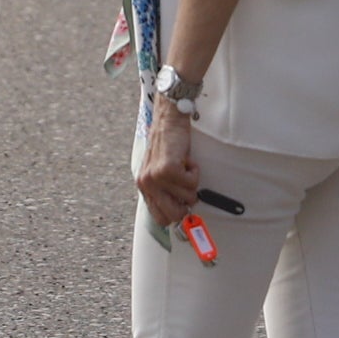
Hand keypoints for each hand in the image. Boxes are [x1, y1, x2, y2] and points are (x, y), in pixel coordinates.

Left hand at [134, 101, 199, 226]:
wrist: (168, 119)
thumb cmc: (169, 144)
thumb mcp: (160, 170)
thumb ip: (164, 190)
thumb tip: (182, 210)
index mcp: (143, 186)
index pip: (160, 218)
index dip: (176, 214)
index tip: (185, 208)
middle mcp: (146, 184)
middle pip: (173, 215)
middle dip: (186, 203)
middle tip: (188, 187)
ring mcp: (156, 178)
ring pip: (187, 197)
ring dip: (192, 181)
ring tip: (184, 165)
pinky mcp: (168, 169)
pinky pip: (192, 183)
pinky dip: (195, 171)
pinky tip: (186, 159)